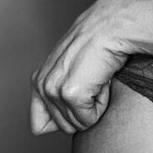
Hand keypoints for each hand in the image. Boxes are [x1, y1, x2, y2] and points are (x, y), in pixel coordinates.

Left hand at [30, 0, 134, 134]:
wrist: (113, 26)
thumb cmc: (100, 43)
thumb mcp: (72, 68)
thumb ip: (62, 91)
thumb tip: (67, 123)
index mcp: (39, 80)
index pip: (39, 125)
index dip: (66, 118)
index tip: (81, 95)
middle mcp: (41, 85)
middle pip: (63, 126)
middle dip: (83, 110)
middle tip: (93, 81)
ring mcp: (53, 89)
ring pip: (77, 124)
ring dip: (94, 105)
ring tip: (97, 77)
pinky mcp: (70, 93)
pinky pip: (89, 119)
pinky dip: (102, 103)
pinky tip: (102, 79)